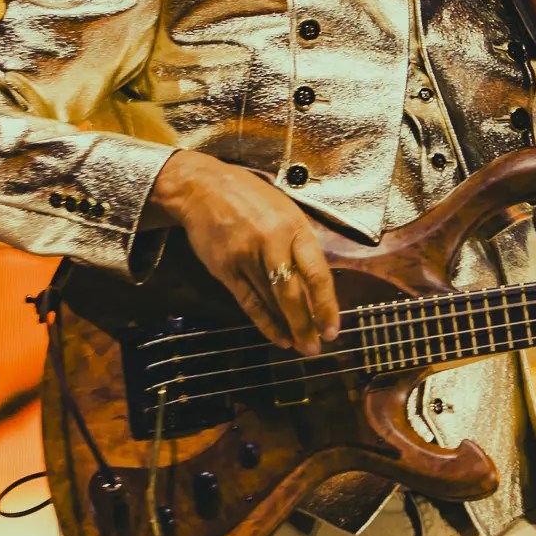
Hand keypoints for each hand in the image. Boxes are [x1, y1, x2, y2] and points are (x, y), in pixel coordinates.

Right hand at [149, 151, 340, 354]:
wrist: (202, 188)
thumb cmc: (251, 197)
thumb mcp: (285, 210)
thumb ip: (300, 242)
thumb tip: (317, 281)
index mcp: (293, 227)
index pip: (315, 272)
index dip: (325, 304)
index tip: (333, 328)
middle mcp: (271, 243)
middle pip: (291, 292)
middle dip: (306, 323)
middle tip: (316, 347)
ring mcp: (245, 257)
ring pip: (270, 300)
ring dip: (287, 328)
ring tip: (301, 346)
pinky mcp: (225, 269)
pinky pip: (248, 301)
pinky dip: (264, 322)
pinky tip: (277, 336)